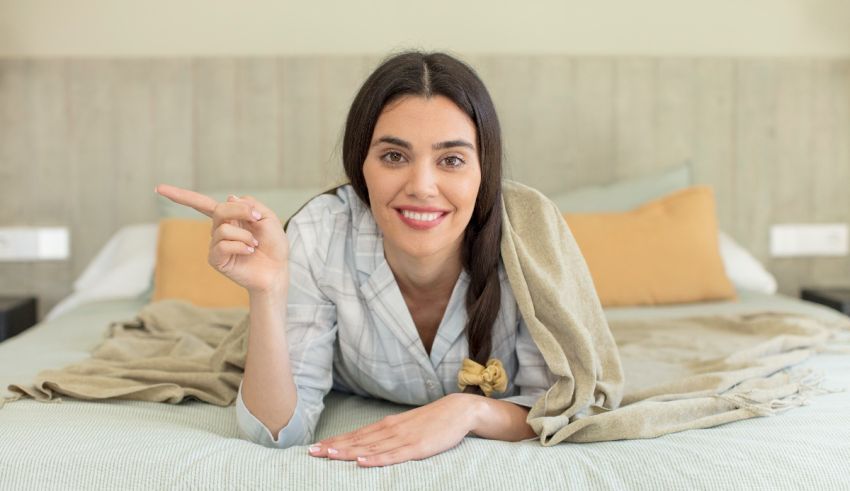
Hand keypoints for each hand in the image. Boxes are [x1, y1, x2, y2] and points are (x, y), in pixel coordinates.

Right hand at [154, 184, 288, 293]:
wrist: (277, 270)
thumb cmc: (273, 246)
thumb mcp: (268, 219)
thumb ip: (251, 206)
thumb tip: (229, 198)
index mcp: (228, 218)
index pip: (200, 203)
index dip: (180, 195)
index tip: (158, 188)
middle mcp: (218, 230)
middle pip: (219, 210)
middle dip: (240, 211)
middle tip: (257, 219)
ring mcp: (215, 245)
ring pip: (223, 229)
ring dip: (245, 235)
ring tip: (254, 245)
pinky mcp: (216, 260)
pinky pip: (222, 245)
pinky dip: (240, 246)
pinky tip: (249, 251)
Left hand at [307, 393, 478, 466]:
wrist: (458, 411)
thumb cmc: (431, 421)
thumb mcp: (405, 426)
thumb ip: (388, 435)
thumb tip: (368, 444)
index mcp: (386, 425)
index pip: (355, 435)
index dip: (334, 442)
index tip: (314, 448)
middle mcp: (390, 430)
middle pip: (357, 441)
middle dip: (333, 447)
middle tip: (312, 453)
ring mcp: (403, 438)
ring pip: (370, 447)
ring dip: (348, 452)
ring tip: (329, 455)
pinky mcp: (417, 447)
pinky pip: (394, 455)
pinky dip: (377, 459)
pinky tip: (363, 461)